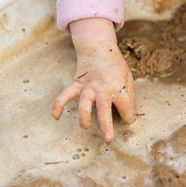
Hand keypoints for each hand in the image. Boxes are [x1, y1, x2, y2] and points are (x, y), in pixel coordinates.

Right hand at [52, 18, 135, 142]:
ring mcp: (88, 86)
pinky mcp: (76, 84)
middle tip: (108, 139)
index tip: (129, 119)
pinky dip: (58, 105)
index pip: (126, 107)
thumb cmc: (115, 65)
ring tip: (85, 127)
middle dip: (106, 124)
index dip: (129, 116)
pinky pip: (65, 95)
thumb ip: (128, 96)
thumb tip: (129, 114)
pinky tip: (56, 116)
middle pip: (104, 108)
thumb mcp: (128, 77)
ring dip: (84, 116)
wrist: (98, 47)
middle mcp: (102, 87)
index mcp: (118, 86)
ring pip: (84, 103)